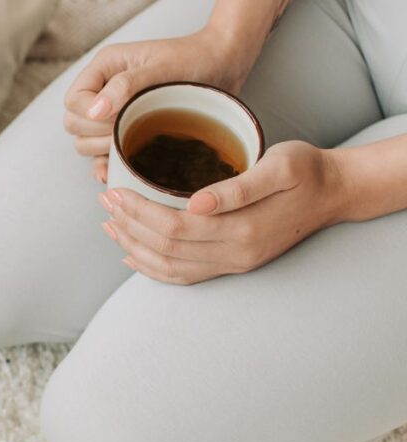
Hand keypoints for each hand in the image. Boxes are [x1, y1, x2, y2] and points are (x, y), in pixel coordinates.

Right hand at [63, 25, 253, 182]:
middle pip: (74, 124)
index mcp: (104, 68)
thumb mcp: (162, 67)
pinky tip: (118, 172)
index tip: (117, 118)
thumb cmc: (195, 58)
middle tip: (125, 133)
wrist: (222, 65)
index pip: (74, 101)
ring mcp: (112, 113)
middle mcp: (102, 90)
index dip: (89, 115)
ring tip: (129, 147)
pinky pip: (102, 154)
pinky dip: (107, 165)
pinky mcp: (125, 131)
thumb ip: (126, 86)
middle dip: (95, 134)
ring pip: (84, 141)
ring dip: (101, 150)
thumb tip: (95, 110)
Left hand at [97, 140, 347, 283]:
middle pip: (164, 248)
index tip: (114, 190)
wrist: (336, 194)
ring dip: (132, 246)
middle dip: (128, 224)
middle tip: (105, 199)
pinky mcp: (231, 265)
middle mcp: (234, 255)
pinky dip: (151, 267)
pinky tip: (130, 252)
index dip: (137, 211)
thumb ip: (238, 186)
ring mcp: (232, 265)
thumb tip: (195, 203)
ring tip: (109, 222)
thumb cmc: (307, 171)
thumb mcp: (281, 165)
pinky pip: (182, 276)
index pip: (173, 227)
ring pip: (168, 267)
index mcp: (242, 230)